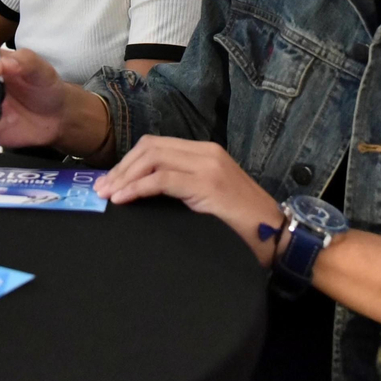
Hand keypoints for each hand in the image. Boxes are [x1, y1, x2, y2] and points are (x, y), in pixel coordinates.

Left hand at [95, 136, 281, 265]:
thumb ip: (183, 188)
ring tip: (108, 195)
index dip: (128, 162)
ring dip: (124, 176)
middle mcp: (205, 152)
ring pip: (152, 158)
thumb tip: (144, 194)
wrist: (279, 235)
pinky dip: (137, 187)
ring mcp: (207, 165)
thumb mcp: (208, 198)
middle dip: (121, 168)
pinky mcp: (207, 183)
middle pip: (150, 147)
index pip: (156, 145)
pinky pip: (162, 179)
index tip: (109, 182)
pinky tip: (124, 199)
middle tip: (101, 190)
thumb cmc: (244, 225)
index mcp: (205, 152)